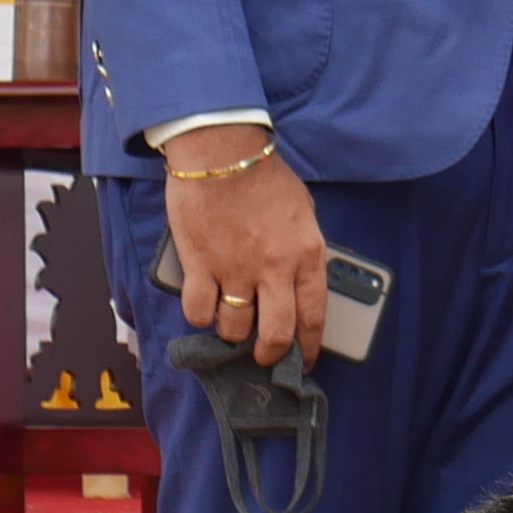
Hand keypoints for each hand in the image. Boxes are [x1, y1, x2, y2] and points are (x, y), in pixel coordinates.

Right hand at [161, 121, 325, 367]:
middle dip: (270, 354)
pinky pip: (199, 311)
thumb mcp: (303, 213)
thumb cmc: (263, 177)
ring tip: (230, 322)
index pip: (313, 317)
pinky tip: (204, 305)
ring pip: (234, 327)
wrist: (222, 150)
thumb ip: (302, 251)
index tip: (302, 361)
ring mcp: (236, 269)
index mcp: (307, 255)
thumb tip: (297, 283)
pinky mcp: (200, 264)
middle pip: (276, 334)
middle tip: (262, 356)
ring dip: (232, 332)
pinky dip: (200, 315)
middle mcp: (274, 268)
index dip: (307, 347)